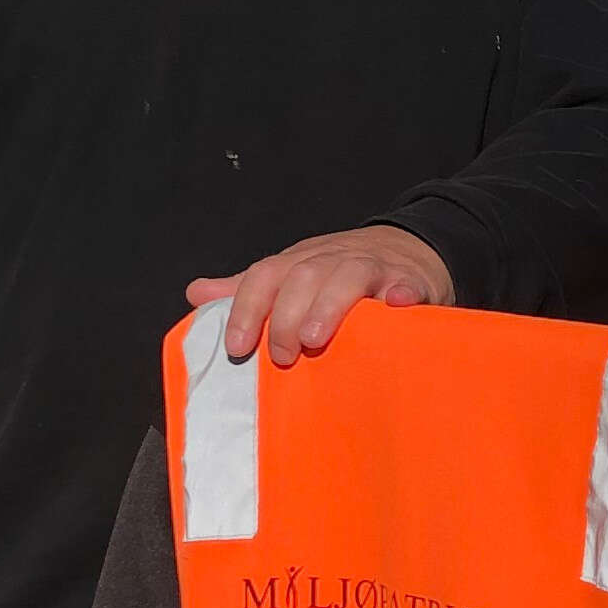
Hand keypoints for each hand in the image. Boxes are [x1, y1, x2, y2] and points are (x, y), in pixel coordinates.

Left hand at [187, 225, 450, 365]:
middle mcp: (332, 260)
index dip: (246, 308)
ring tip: (316, 338)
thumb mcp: (290, 279)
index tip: (237, 348)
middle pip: (304, 276)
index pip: (265, 276)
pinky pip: (407, 284)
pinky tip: (396, 306)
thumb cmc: (337, 277)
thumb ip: (247, 292)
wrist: (406, 251)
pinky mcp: (411, 280)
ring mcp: (374, 268)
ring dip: (330, 305)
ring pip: (349, 275)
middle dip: (286, 315)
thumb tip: (196, 294)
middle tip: (282, 356)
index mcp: (298, 263)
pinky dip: (401, 293)